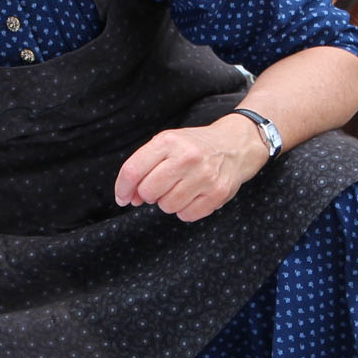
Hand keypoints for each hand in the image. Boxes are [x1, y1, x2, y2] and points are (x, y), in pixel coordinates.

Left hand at [114, 115, 268, 221]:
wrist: (234, 145)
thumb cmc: (193, 147)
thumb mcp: (166, 144)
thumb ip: (143, 166)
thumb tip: (129, 198)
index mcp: (168, 142)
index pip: (133, 171)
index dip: (122, 189)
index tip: (122, 198)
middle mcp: (186, 157)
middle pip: (148, 192)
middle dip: (148, 195)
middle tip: (160, 187)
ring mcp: (204, 176)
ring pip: (167, 206)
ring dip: (168, 202)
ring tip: (180, 189)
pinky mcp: (217, 193)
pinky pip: (186, 215)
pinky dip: (185, 210)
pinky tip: (192, 196)